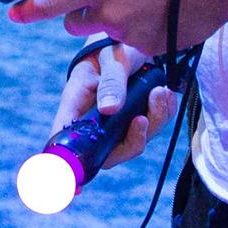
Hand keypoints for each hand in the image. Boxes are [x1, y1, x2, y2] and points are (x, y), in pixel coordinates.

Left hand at [8, 0, 219, 53]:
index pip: (51, 2)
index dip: (28, 10)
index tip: (13, 14)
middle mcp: (110, 13)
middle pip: (73, 23)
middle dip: (79, 12)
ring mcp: (129, 34)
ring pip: (103, 31)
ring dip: (111, 19)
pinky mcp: (148, 48)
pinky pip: (130, 40)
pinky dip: (137, 27)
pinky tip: (159, 9)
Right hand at [50, 42, 179, 172]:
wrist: (130, 39)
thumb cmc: (111, 47)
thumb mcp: (111, 58)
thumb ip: (110, 82)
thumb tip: (109, 110)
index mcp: (76, 102)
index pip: (64, 139)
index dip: (64, 168)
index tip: (73, 188)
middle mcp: (95, 118)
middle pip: (106, 152)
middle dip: (130, 143)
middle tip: (142, 120)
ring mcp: (118, 121)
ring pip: (134, 142)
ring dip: (152, 122)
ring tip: (159, 92)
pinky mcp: (138, 117)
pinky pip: (153, 127)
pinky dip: (163, 114)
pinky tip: (164, 92)